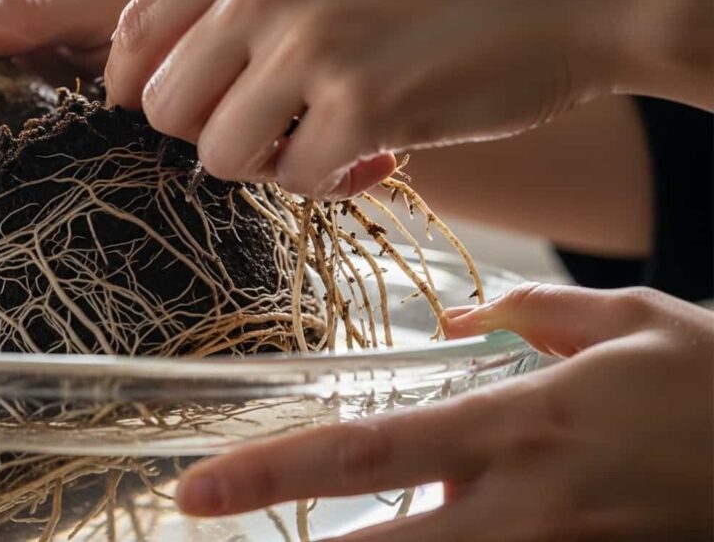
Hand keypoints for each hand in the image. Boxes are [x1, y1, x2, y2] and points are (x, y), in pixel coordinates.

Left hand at [104, 0, 712, 199]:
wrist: (567, 2)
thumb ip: (250, 13)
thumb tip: (162, 87)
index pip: (138, 23)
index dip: (133, 82)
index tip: (156, 109)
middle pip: (166, 106)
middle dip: (210, 133)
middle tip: (268, 131)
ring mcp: (313, 45)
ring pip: (219, 154)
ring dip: (267, 165)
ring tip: (321, 144)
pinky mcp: (363, 104)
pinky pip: (294, 181)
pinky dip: (328, 184)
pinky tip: (375, 155)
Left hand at [174, 284, 713, 540]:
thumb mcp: (631, 320)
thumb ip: (533, 313)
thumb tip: (460, 314)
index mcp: (521, 422)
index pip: (371, 452)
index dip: (276, 471)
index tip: (201, 486)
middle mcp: (524, 501)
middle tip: (208, 527)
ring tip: (307, 539)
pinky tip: (430, 523)